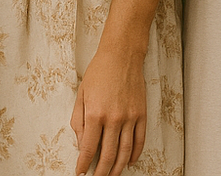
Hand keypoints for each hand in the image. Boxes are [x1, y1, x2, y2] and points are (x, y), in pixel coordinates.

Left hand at [71, 44, 146, 175]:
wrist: (121, 57)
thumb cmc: (98, 73)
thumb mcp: (81, 94)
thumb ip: (79, 120)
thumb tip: (81, 142)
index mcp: (95, 114)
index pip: (89, 147)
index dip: (84, 163)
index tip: (80, 172)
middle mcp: (113, 119)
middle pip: (107, 155)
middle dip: (101, 171)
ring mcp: (129, 118)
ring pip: (125, 152)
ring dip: (118, 167)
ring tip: (112, 175)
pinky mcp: (141, 115)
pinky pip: (139, 141)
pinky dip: (134, 154)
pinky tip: (128, 161)